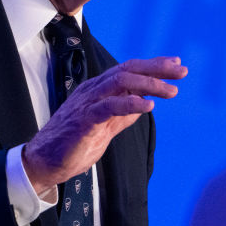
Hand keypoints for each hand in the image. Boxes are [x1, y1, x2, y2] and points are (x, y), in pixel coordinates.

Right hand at [22, 56, 186, 193]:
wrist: (45, 161)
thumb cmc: (72, 143)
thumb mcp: (105, 126)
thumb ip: (123, 113)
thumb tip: (144, 103)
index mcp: (99, 90)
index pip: (129, 69)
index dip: (153, 65)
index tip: (176, 64)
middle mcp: (94, 90)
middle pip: (128, 69)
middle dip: (156, 68)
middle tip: (181, 71)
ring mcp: (88, 103)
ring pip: (121, 82)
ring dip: (149, 83)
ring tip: (171, 90)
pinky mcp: (85, 119)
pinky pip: (110, 106)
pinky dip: (131, 103)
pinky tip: (149, 105)